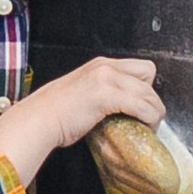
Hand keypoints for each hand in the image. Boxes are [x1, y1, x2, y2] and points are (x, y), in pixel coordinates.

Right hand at [0, 54, 161, 190]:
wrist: (38, 120)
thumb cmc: (55, 114)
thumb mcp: (83, 93)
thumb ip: (102, 94)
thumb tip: (119, 110)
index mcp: (100, 65)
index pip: (140, 68)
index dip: (145, 88)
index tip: (141, 106)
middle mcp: (105, 67)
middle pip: (148, 75)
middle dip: (152, 98)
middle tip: (146, 118)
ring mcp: (106, 79)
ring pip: (149, 93)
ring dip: (154, 112)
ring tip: (147, 127)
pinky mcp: (106, 95)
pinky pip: (142, 106)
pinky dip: (149, 118)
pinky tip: (143, 128)